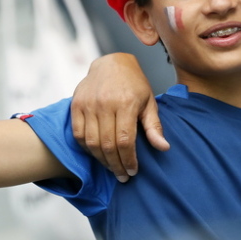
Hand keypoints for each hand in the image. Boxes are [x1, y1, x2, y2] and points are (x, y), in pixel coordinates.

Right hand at [71, 53, 169, 182]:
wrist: (111, 63)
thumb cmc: (134, 84)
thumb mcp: (149, 102)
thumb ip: (154, 126)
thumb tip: (164, 148)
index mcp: (126, 103)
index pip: (125, 141)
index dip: (128, 160)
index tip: (132, 172)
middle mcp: (105, 103)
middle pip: (107, 145)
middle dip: (115, 165)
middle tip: (122, 176)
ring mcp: (88, 104)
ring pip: (91, 142)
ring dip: (101, 160)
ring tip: (111, 167)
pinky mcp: (76, 104)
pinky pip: (78, 134)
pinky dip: (86, 148)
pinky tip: (97, 154)